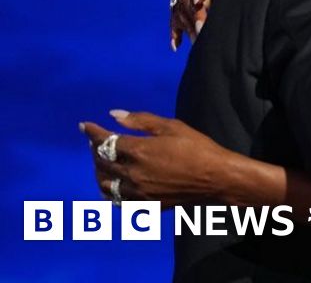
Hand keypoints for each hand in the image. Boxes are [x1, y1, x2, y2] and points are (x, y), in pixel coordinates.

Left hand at [81, 111, 231, 207]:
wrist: (216, 179)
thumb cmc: (198, 148)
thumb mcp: (172, 127)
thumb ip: (141, 120)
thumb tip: (114, 115)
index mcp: (138, 150)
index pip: (104, 140)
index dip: (92, 131)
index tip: (84, 125)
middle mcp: (132, 173)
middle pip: (101, 161)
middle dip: (94, 149)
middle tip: (95, 141)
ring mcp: (137, 191)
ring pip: (104, 182)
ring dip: (98, 170)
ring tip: (102, 162)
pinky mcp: (144, 204)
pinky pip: (116, 199)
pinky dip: (109, 190)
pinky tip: (111, 184)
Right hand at [170, 0, 239, 50]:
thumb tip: (214, 6)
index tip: (199, 2)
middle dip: (195, 12)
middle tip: (202, 29)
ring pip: (180, 6)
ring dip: (189, 24)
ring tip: (199, 41)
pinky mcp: (178, 0)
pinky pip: (174, 16)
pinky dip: (176, 31)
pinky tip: (177, 45)